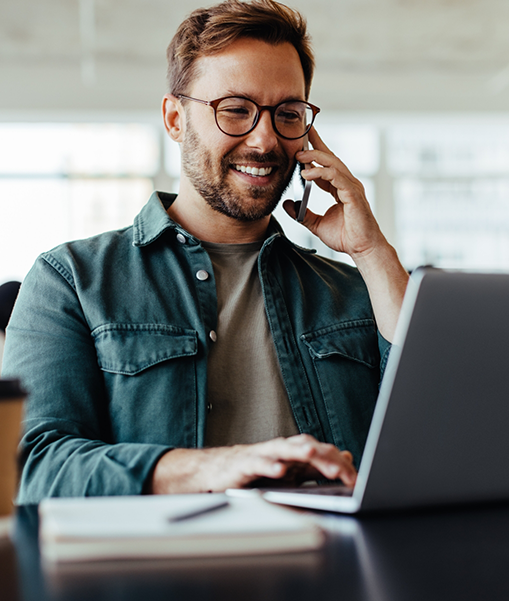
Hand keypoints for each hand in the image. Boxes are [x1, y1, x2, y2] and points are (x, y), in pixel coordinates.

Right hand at [148, 434, 356, 493]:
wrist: (216, 472)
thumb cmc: (255, 472)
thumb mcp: (291, 473)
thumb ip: (317, 467)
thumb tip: (345, 457)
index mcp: (294, 453)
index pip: (322, 454)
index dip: (339, 465)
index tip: (356, 480)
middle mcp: (281, 450)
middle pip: (307, 448)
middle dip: (325, 459)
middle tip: (343, 471)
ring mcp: (262, 455)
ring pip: (284, 449)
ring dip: (299, 451)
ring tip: (313, 455)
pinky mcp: (244, 464)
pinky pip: (258, 463)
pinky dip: (269, 465)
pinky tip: (279, 470)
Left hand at [283, 126, 385, 260]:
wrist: (362, 249)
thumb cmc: (346, 237)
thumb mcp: (316, 224)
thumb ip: (302, 214)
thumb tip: (287, 205)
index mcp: (339, 188)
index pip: (326, 164)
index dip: (314, 151)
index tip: (301, 141)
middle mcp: (347, 183)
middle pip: (330, 157)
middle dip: (316, 144)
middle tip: (300, 135)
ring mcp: (351, 187)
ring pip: (333, 163)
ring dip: (315, 157)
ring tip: (298, 156)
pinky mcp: (353, 194)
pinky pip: (336, 177)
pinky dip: (321, 173)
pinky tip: (307, 173)